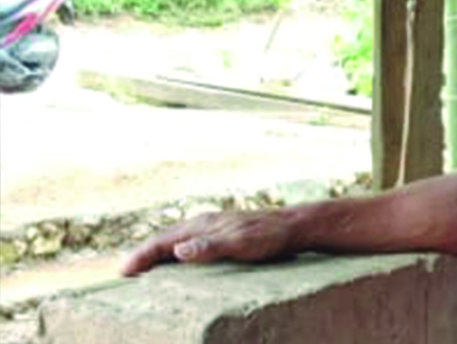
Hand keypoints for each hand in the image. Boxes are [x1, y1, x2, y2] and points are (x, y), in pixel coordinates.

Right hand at [121, 210, 298, 275]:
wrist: (294, 225)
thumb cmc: (268, 236)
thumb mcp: (240, 243)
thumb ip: (210, 246)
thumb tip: (179, 250)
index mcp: (201, 224)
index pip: (162, 241)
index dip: (141, 256)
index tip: (123, 272)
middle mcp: (203, 222)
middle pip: (165, 238)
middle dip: (144, 254)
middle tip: (126, 273)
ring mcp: (213, 226)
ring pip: (176, 239)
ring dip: (158, 253)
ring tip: (145, 270)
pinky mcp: (223, 232)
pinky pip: (190, 242)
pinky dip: (176, 252)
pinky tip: (180, 262)